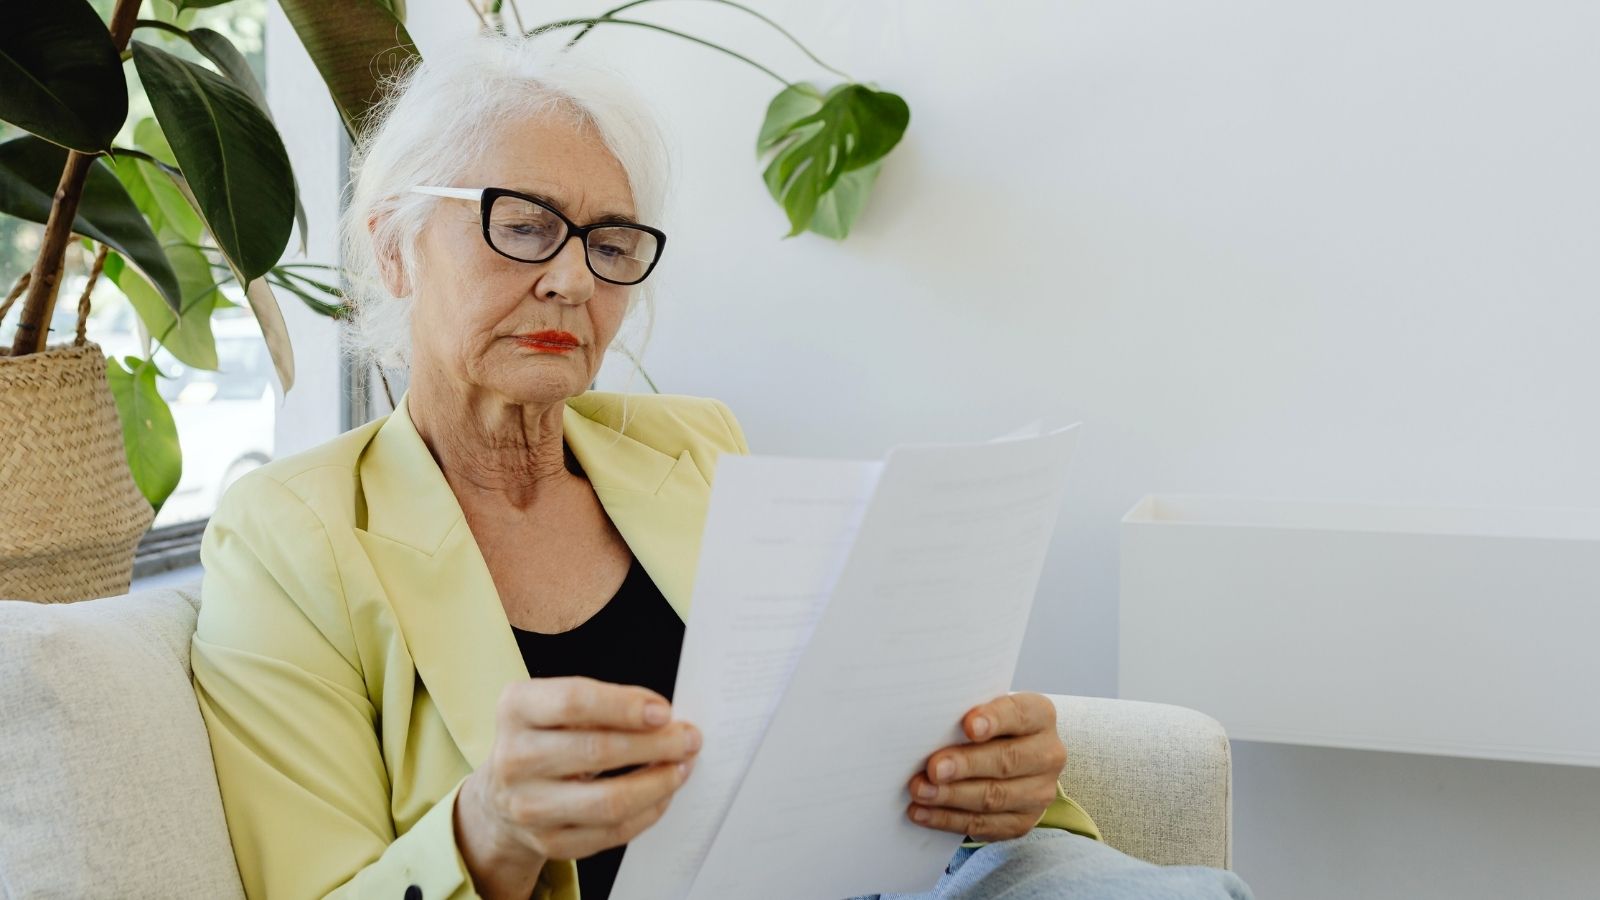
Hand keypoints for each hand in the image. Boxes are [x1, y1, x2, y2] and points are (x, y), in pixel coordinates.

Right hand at [457, 676, 700, 892]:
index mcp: (516, 709)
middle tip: (688, 738)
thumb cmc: (544, 738)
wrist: (503, 793)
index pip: (574, 701)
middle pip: (597, 751)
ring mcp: (528, 806)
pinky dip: (648, 811)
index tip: (664, 711)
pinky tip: (662, 793)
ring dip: (657, 783)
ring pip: (608, 801)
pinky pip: (612, 832)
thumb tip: (664, 716)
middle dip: (655, 744)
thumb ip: (605, 703)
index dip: (624, 706)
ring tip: (681, 766)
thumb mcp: (556, 705)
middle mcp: (514, 758)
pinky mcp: (548, 842)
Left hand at [905, 692, 1064, 841]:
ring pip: (994, 797)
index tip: (968, 726)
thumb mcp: (983, 712)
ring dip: (952, 796)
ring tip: (920, 791)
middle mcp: (1047, 754)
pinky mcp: (1022, 821)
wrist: (1009, 759)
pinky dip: (949, 819)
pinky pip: (984, 824)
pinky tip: (923, 813)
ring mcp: (1039, 792)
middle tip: (933, 768)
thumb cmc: (987, 728)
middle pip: (1007, 760)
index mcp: (1040, 716)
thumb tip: (928, 729)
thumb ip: (965, 716)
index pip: (1020, 715)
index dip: (995, 720)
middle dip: (966, 765)